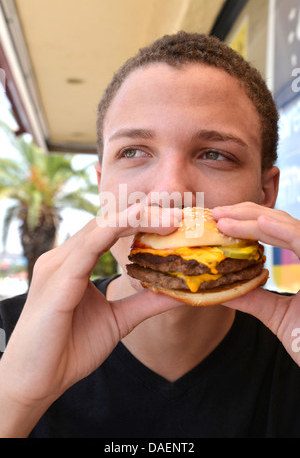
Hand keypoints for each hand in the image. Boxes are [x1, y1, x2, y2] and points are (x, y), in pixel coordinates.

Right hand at [0, 204, 181, 435]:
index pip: (111, 229)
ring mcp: (58, 265)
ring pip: (100, 226)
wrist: (36, 381)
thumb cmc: (70, 349)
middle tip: (180, 217)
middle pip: (108, 221)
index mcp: (75, 263)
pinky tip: (140, 222)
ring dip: (137, 218)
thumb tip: (178, 292)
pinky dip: (115, 230)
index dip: (142, 221)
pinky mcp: (57, 280)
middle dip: (146, 215)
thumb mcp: (118, 321)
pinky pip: (88, 247)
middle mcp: (64, 257)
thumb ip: (144, 303)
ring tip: (171, 220)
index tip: (176, 223)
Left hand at [213, 202, 299, 365]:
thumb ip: (255, 300)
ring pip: (290, 226)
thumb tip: (221, 291)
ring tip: (225, 218)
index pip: (277, 232)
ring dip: (255, 219)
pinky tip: (259, 223)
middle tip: (216, 213)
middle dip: (246, 214)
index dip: (248, 223)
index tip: (219, 222)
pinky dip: (282, 230)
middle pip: (281, 223)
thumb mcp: (280, 318)